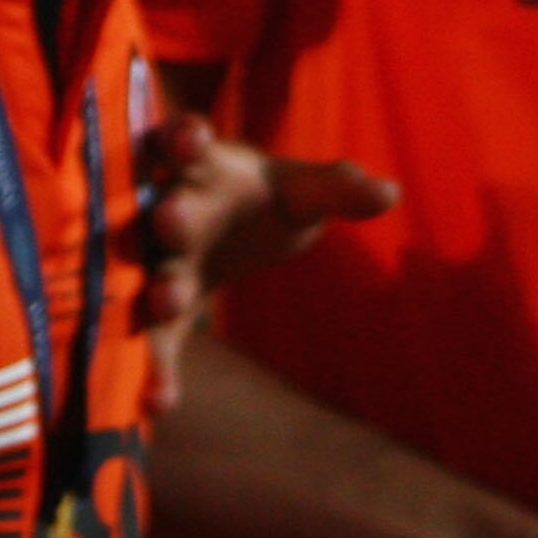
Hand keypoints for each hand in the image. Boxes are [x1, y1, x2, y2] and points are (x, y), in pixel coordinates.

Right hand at [133, 114, 398, 414]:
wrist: (237, 239)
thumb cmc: (267, 203)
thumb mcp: (304, 192)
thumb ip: (340, 189)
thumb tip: (389, 194)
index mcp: (200, 169)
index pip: (184, 141)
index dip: (185, 135)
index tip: (193, 137)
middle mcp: (165, 213)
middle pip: (162, 208)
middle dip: (169, 216)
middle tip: (171, 221)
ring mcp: (154, 265)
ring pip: (148, 274)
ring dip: (157, 287)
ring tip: (166, 303)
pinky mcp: (155, 316)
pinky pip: (154, 340)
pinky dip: (156, 369)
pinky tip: (161, 402)